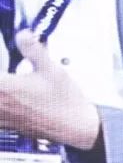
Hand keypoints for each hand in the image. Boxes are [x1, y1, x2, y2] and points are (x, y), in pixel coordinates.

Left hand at [0, 31, 100, 148]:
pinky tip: (6, 102)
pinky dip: (1, 107)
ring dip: (0, 94)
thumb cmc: (65, 102)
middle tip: (7, 77)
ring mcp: (1, 117)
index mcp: (4, 87)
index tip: (4, 66)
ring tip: (6, 89)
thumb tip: (22, 34)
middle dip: (1, 80)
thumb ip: (33, 48)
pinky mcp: (6, 125)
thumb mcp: (51, 69)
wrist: (76, 128)